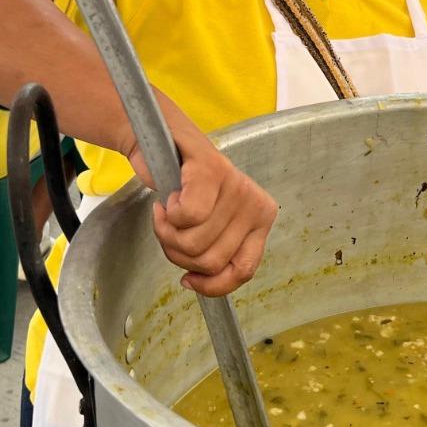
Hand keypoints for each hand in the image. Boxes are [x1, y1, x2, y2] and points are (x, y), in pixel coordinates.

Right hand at [135, 133, 278, 296]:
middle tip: (171, 230)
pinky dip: (167, 216)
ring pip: (194, 242)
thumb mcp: (213, 224)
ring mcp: (237, 186)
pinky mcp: (212, 171)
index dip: (211, 285)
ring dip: (168, 234)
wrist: (165, 141)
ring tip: (168, 214)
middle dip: (179, 253)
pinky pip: (187, 217)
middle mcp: (256, 204)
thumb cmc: (188, 188)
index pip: (243, 271)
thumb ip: (216, 253)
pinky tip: (168, 200)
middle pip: (210, 261)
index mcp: (262, 220)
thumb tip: (201, 283)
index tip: (188, 279)